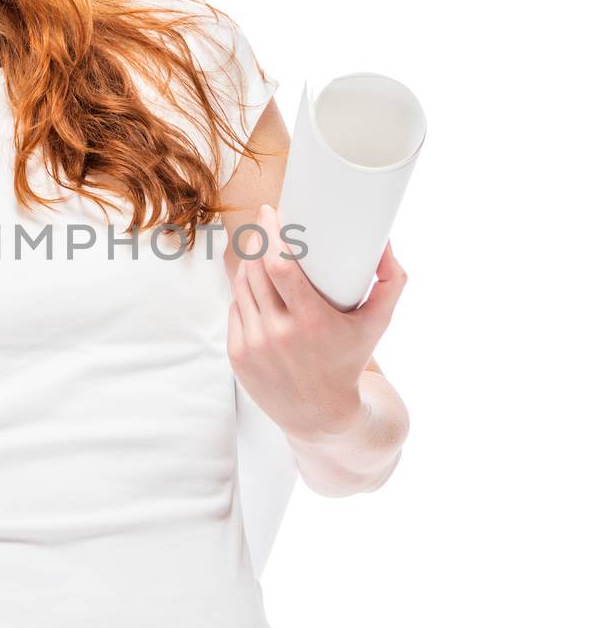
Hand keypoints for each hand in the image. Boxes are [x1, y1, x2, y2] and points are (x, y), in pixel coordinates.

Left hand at [226, 203, 407, 440]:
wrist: (321, 415)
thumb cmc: (350, 359)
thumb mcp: (377, 323)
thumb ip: (391, 282)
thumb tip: (386, 242)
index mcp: (310, 322)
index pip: (279, 266)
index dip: (270, 234)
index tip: (269, 212)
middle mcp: (277, 335)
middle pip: (256, 271)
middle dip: (258, 242)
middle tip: (266, 225)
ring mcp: (253, 346)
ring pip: (241, 287)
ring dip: (248, 264)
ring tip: (260, 250)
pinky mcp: (237, 355)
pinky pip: (235, 308)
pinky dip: (244, 293)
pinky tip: (253, 283)